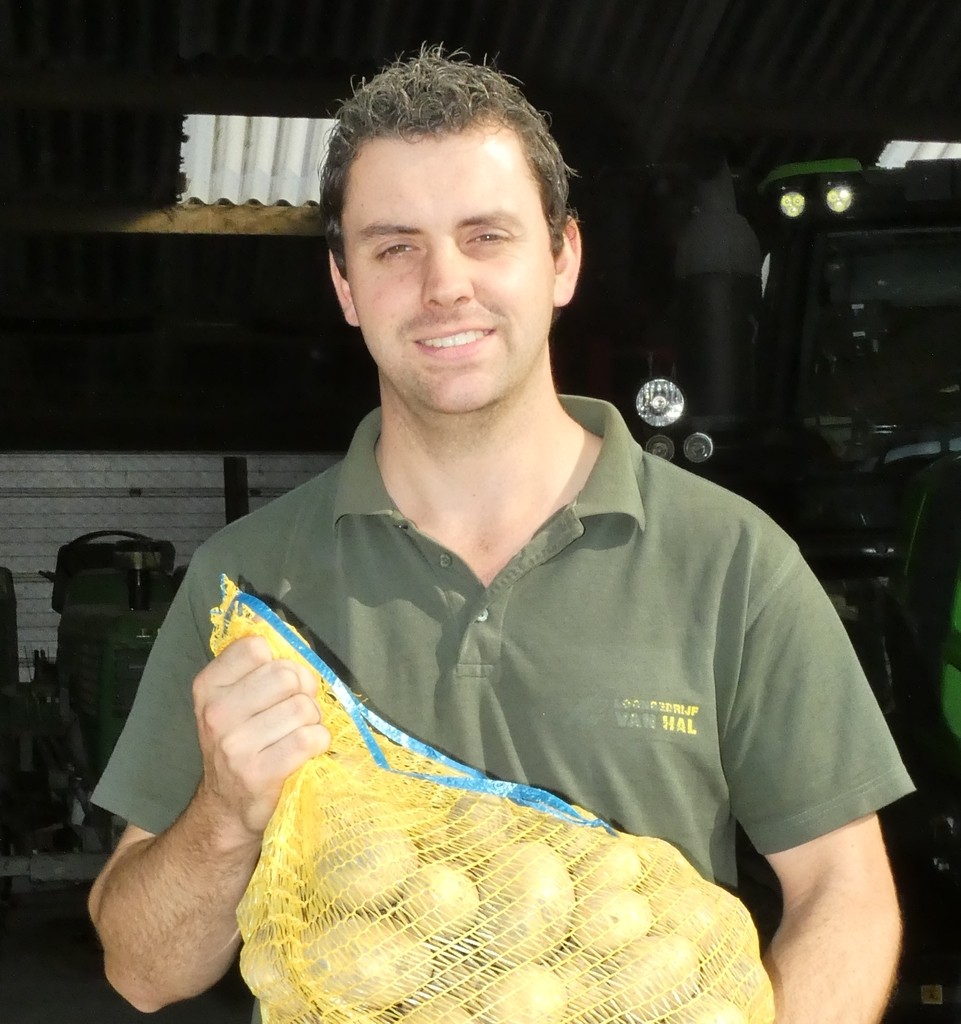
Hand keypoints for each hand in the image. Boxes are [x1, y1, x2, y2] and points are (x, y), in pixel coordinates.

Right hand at [192, 634, 330, 839]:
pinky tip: (306, 751)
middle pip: (286, 674)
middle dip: (303, 691)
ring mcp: (234, 745)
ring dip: (312, 720)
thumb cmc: (242, 742)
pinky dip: (319, 742)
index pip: (258, 647)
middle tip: (296, 711)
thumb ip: (255, 664)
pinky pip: (310, 738)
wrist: (227, 807)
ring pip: (303, 707)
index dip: (281, 661)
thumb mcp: (235, 698)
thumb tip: (275, 626)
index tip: (279, 684)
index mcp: (208, 686)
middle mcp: (216, 713)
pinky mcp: (258, 773)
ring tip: (298, 734)